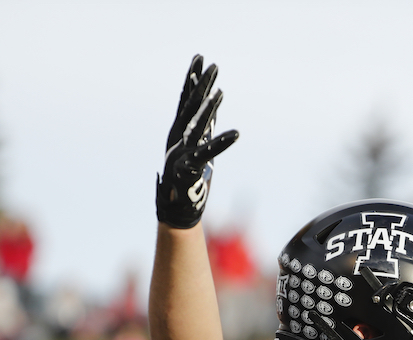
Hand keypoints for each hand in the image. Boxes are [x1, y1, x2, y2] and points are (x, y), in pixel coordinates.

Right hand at [156, 55, 238, 228]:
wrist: (177, 207)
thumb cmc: (187, 177)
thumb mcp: (195, 145)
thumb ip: (204, 123)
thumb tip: (214, 101)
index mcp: (179, 132)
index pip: (187, 100)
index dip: (193, 80)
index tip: (199, 59)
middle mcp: (179, 139)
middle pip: (191, 107)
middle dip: (201, 85)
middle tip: (211, 65)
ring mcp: (183, 153)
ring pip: (197, 126)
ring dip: (208, 109)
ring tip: (220, 92)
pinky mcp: (191, 169)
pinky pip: (209, 154)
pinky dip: (222, 143)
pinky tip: (236, 134)